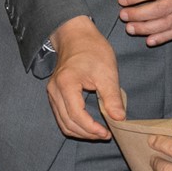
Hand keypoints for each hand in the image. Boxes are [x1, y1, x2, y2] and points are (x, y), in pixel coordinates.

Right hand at [46, 16, 124, 139]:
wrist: (77, 35)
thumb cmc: (93, 50)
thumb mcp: (107, 72)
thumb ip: (112, 97)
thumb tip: (119, 119)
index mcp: (66, 85)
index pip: (76, 116)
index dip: (92, 128)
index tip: (108, 133)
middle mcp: (54, 91)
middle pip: (67, 123)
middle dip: (87, 133)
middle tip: (106, 135)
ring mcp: (52, 92)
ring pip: (63, 122)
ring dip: (80, 131)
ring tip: (99, 132)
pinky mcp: (54, 93)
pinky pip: (62, 115)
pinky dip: (74, 123)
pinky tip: (89, 124)